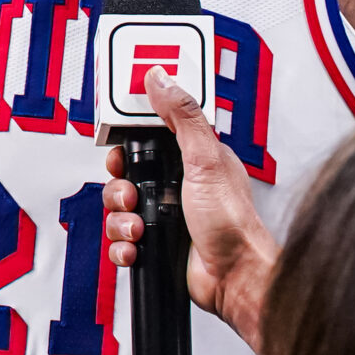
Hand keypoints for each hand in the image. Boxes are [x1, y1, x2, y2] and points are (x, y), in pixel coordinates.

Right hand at [102, 74, 278, 348]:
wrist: (235, 277)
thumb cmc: (233, 223)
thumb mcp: (206, 159)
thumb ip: (182, 116)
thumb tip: (161, 77)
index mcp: (190, 159)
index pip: (146, 138)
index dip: (127, 144)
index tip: (119, 151)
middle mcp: (177, 185)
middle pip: (125, 176)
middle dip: (120, 188)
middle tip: (132, 195)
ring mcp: (166, 216)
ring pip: (119, 210)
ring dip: (121, 221)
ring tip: (140, 228)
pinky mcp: (156, 244)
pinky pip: (122, 241)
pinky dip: (123, 247)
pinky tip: (138, 248)